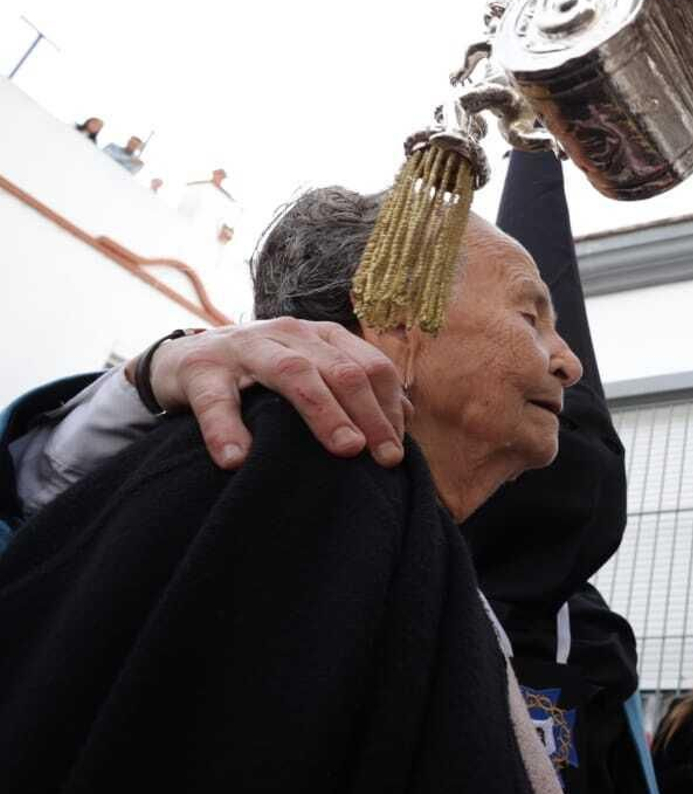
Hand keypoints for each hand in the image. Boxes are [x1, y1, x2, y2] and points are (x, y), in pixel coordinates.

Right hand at [135, 319, 407, 469]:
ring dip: (324, 413)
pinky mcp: (200, 368)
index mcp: (321, 336)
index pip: (372, 366)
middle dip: (371, 415)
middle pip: (342, 370)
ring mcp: (245, 347)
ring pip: (293, 374)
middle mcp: (289, 334)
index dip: (391, 407)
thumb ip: (355, 388)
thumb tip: (407, 416)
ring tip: (346, 448)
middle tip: (385, 458)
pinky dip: (226, 431)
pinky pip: (217, 401)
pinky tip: (237, 460)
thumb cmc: (260, 375)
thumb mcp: (311, 372)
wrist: (184, 360)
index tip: (399, 450)